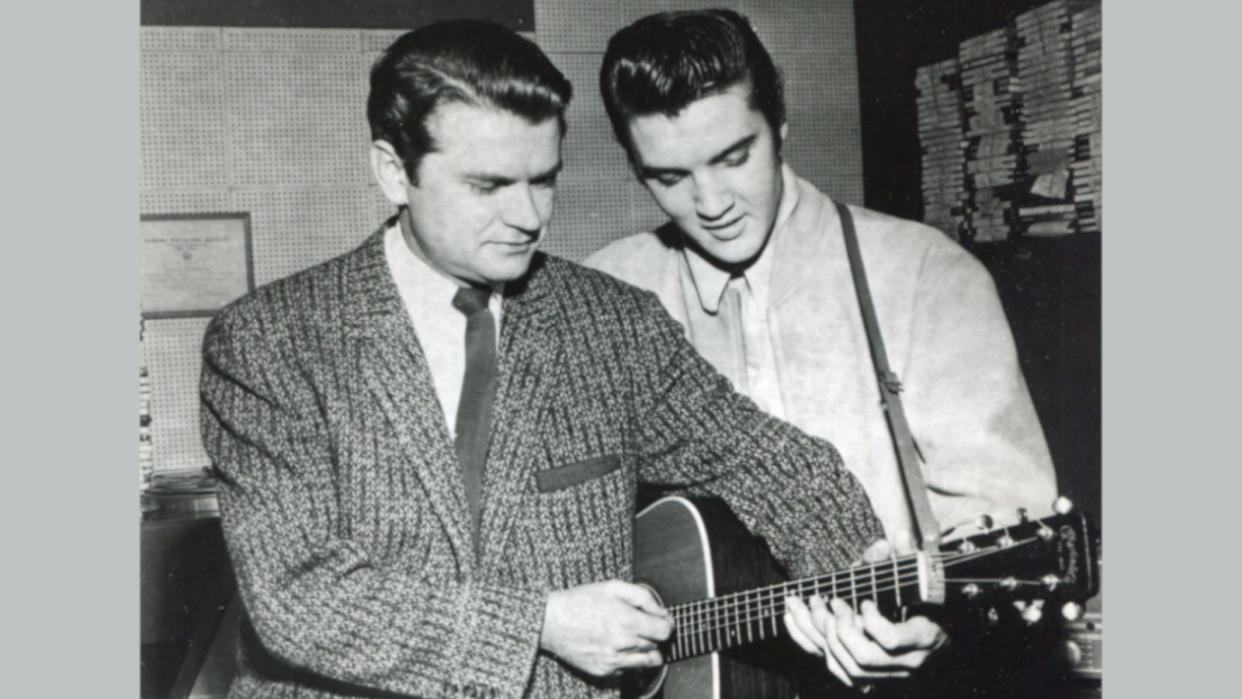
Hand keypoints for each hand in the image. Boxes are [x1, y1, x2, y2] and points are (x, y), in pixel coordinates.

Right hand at [540, 580, 673, 676]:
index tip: (661, 621)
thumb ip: (643, 597)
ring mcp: (614, 660)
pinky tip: (617, 647)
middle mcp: (623, 643)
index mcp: (627, 620)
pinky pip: (629, 670)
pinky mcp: (604, 672)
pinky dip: (629, 660)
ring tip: (633, 639)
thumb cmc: (581, 601)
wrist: (551, 622)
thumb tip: (662, 612)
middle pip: (657, 646)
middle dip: (654, 636)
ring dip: (646, 651)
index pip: (665, 632)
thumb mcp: (613, 587)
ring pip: (648, 662)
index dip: (666, 625)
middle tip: (642, 626)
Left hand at [783, 534, 947, 688]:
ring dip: (821, 634)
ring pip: (847, 668)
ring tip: (812, 603)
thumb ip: (908, 557)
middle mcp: (905, 662)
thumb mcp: (921, 578)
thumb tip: (898, 535)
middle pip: (863, 658)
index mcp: (922, 637)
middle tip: (833, 603)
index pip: (891, 640)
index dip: (873, 622)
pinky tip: (793, 617)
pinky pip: (835, 669)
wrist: (935, 633)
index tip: (865, 602)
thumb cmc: (928, 601)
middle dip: (842, 629)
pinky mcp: (867, 674)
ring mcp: (886, 672)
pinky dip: (808, 642)